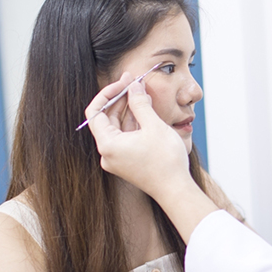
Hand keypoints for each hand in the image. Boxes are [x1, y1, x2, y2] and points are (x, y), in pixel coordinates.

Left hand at [86, 74, 192, 201]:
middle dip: (120, 99)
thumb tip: (134, 86)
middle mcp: (108, 153)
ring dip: (128, 110)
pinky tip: (144, 111)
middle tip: (134, 83)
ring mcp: (117, 159)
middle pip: (106, 119)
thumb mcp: (153, 126)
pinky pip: (125, 137)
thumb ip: (140, 103)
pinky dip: (133, 123)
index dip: (108, 93)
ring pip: (117, 128)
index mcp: (108, 144)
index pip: (95, 112)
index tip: (124, 82)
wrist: (176, 190)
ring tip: (142, 94)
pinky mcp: (127, 162)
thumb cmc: (165, 161)